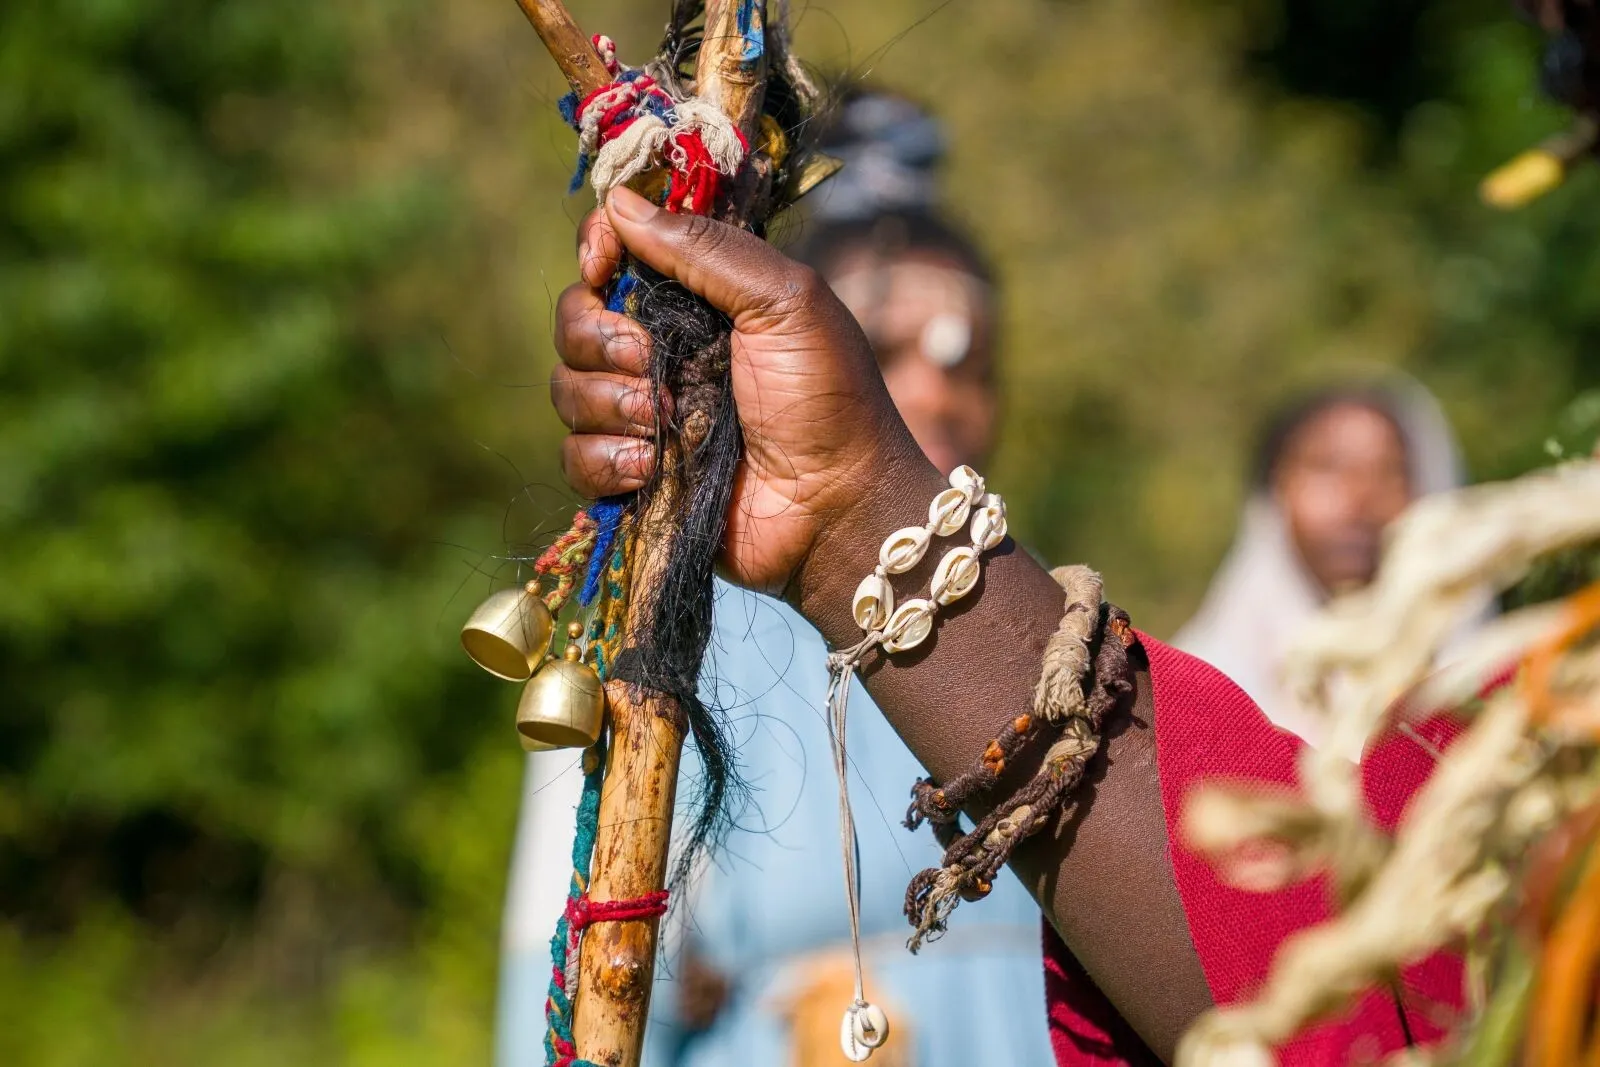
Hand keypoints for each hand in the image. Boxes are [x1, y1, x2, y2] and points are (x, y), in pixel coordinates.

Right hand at [551, 187, 932, 596]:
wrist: (836, 505)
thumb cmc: (828, 398)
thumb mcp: (785, 301)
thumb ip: (706, 248)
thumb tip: (620, 200)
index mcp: (697, 300)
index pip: (615, 253)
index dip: (597, 251)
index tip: (602, 265)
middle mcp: (661, 351)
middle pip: (575, 318)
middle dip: (598, 336)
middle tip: (649, 359)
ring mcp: (643, 416)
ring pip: (566, 388)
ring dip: (609, 402)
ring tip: (667, 423)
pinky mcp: (632, 478)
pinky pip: (575, 456)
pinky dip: (606, 459)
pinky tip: (652, 468)